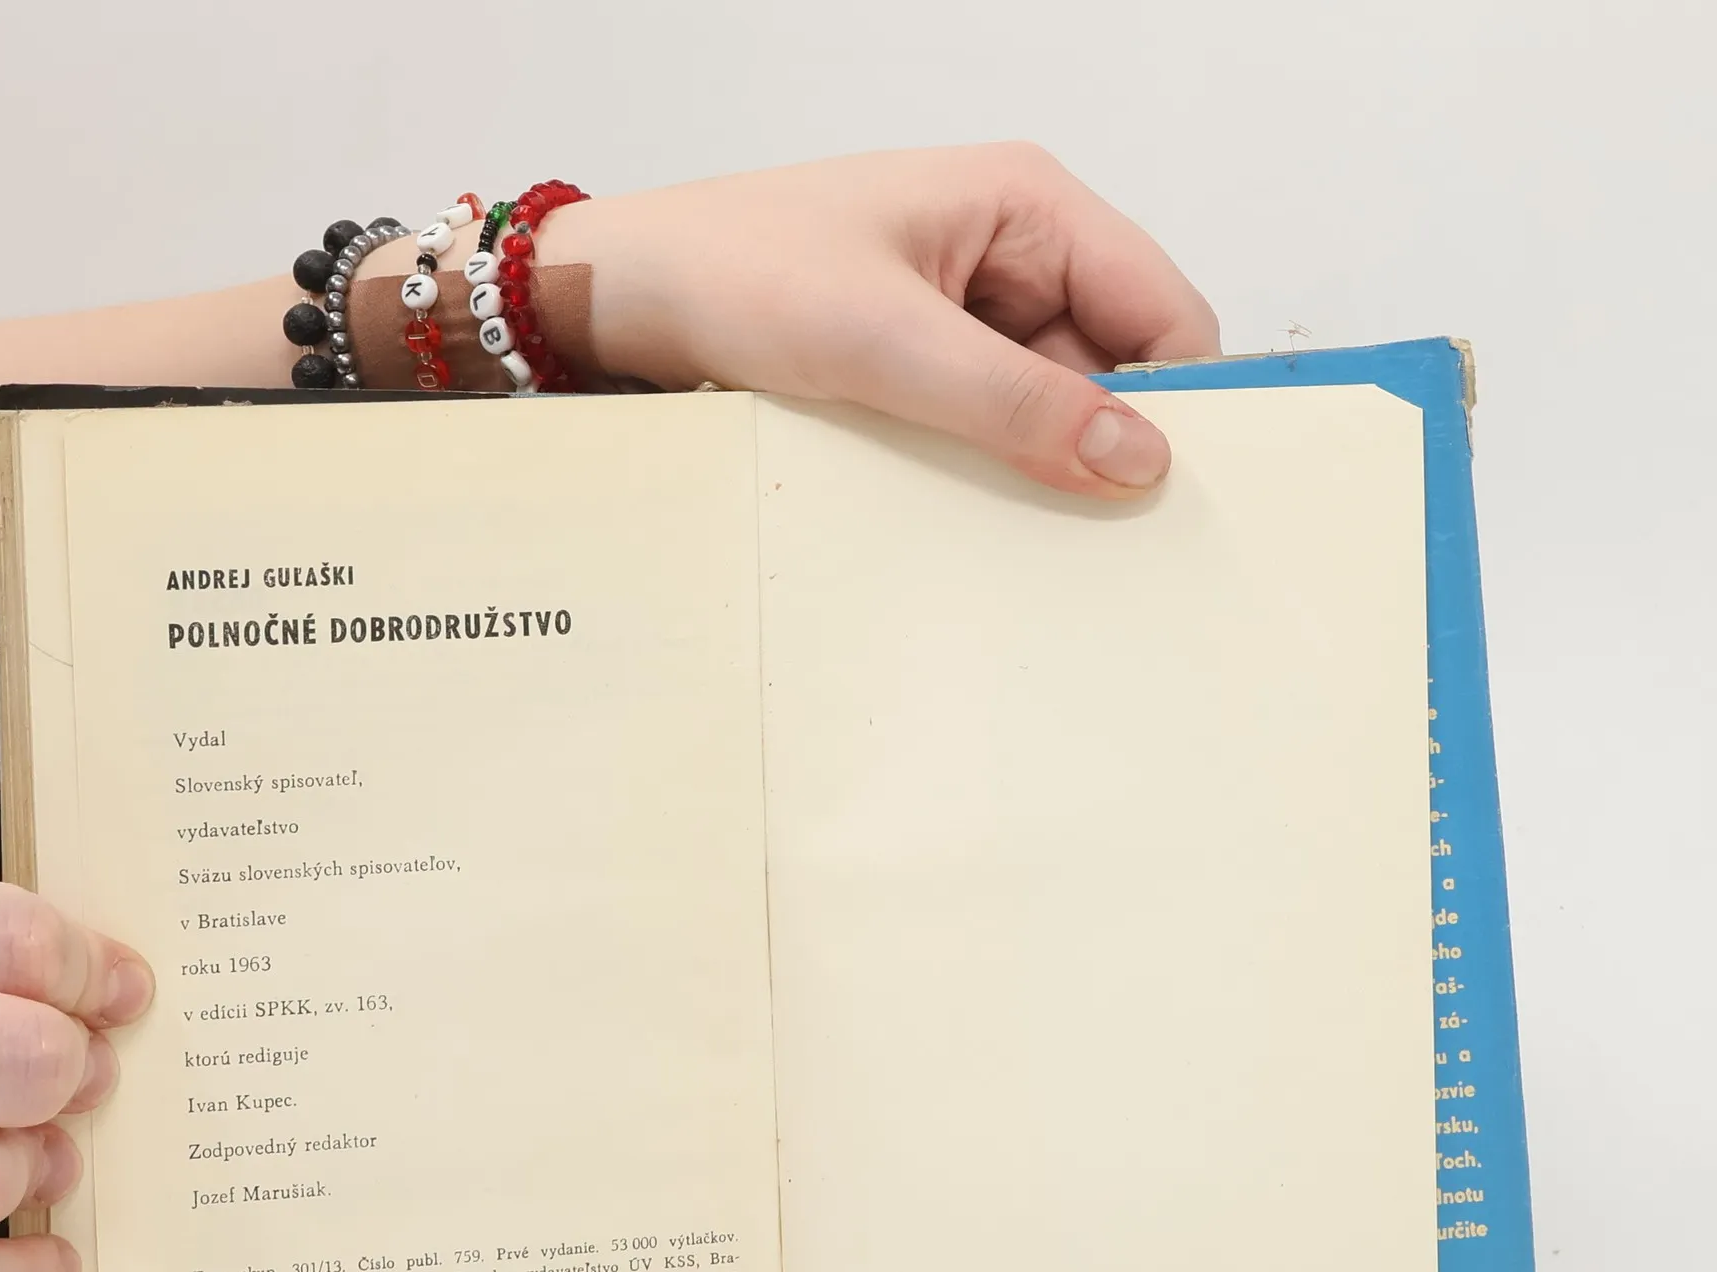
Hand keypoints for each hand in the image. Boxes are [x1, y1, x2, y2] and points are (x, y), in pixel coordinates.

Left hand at [552, 143, 1220, 497]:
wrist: (625, 298)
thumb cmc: (737, 273)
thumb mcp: (885, 343)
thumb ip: (1016, 402)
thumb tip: (1137, 458)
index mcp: (1028, 205)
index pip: (1162, 309)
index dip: (1180, 400)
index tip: (1171, 493)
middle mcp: (1013, 251)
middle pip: (1114, 366)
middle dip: (1104, 443)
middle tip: (1092, 532)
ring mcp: (969, 311)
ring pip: (1052, 404)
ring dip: (1039, 463)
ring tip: (1012, 523)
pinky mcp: (927, 362)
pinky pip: (992, 422)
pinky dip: (990, 466)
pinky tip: (967, 507)